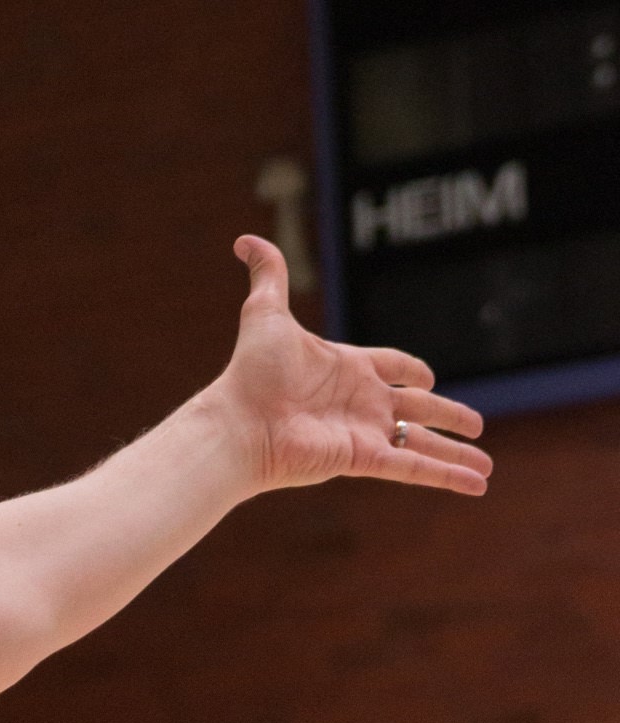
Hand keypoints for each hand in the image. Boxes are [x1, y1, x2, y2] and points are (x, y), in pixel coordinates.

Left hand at [209, 235, 492, 499]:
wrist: (238, 422)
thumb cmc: (250, 372)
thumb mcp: (266, 314)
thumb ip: (268, 275)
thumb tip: (245, 238)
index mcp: (347, 368)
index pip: (391, 367)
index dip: (410, 370)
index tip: (428, 377)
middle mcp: (359, 403)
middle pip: (417, 409)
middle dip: (448, 416)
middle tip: (476, 425)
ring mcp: (363, 432)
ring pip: (422, 443)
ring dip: (455, 454)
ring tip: (485, 467)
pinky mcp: (363, 459)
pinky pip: (413, 468)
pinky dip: (445, 476)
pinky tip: (476, 485)